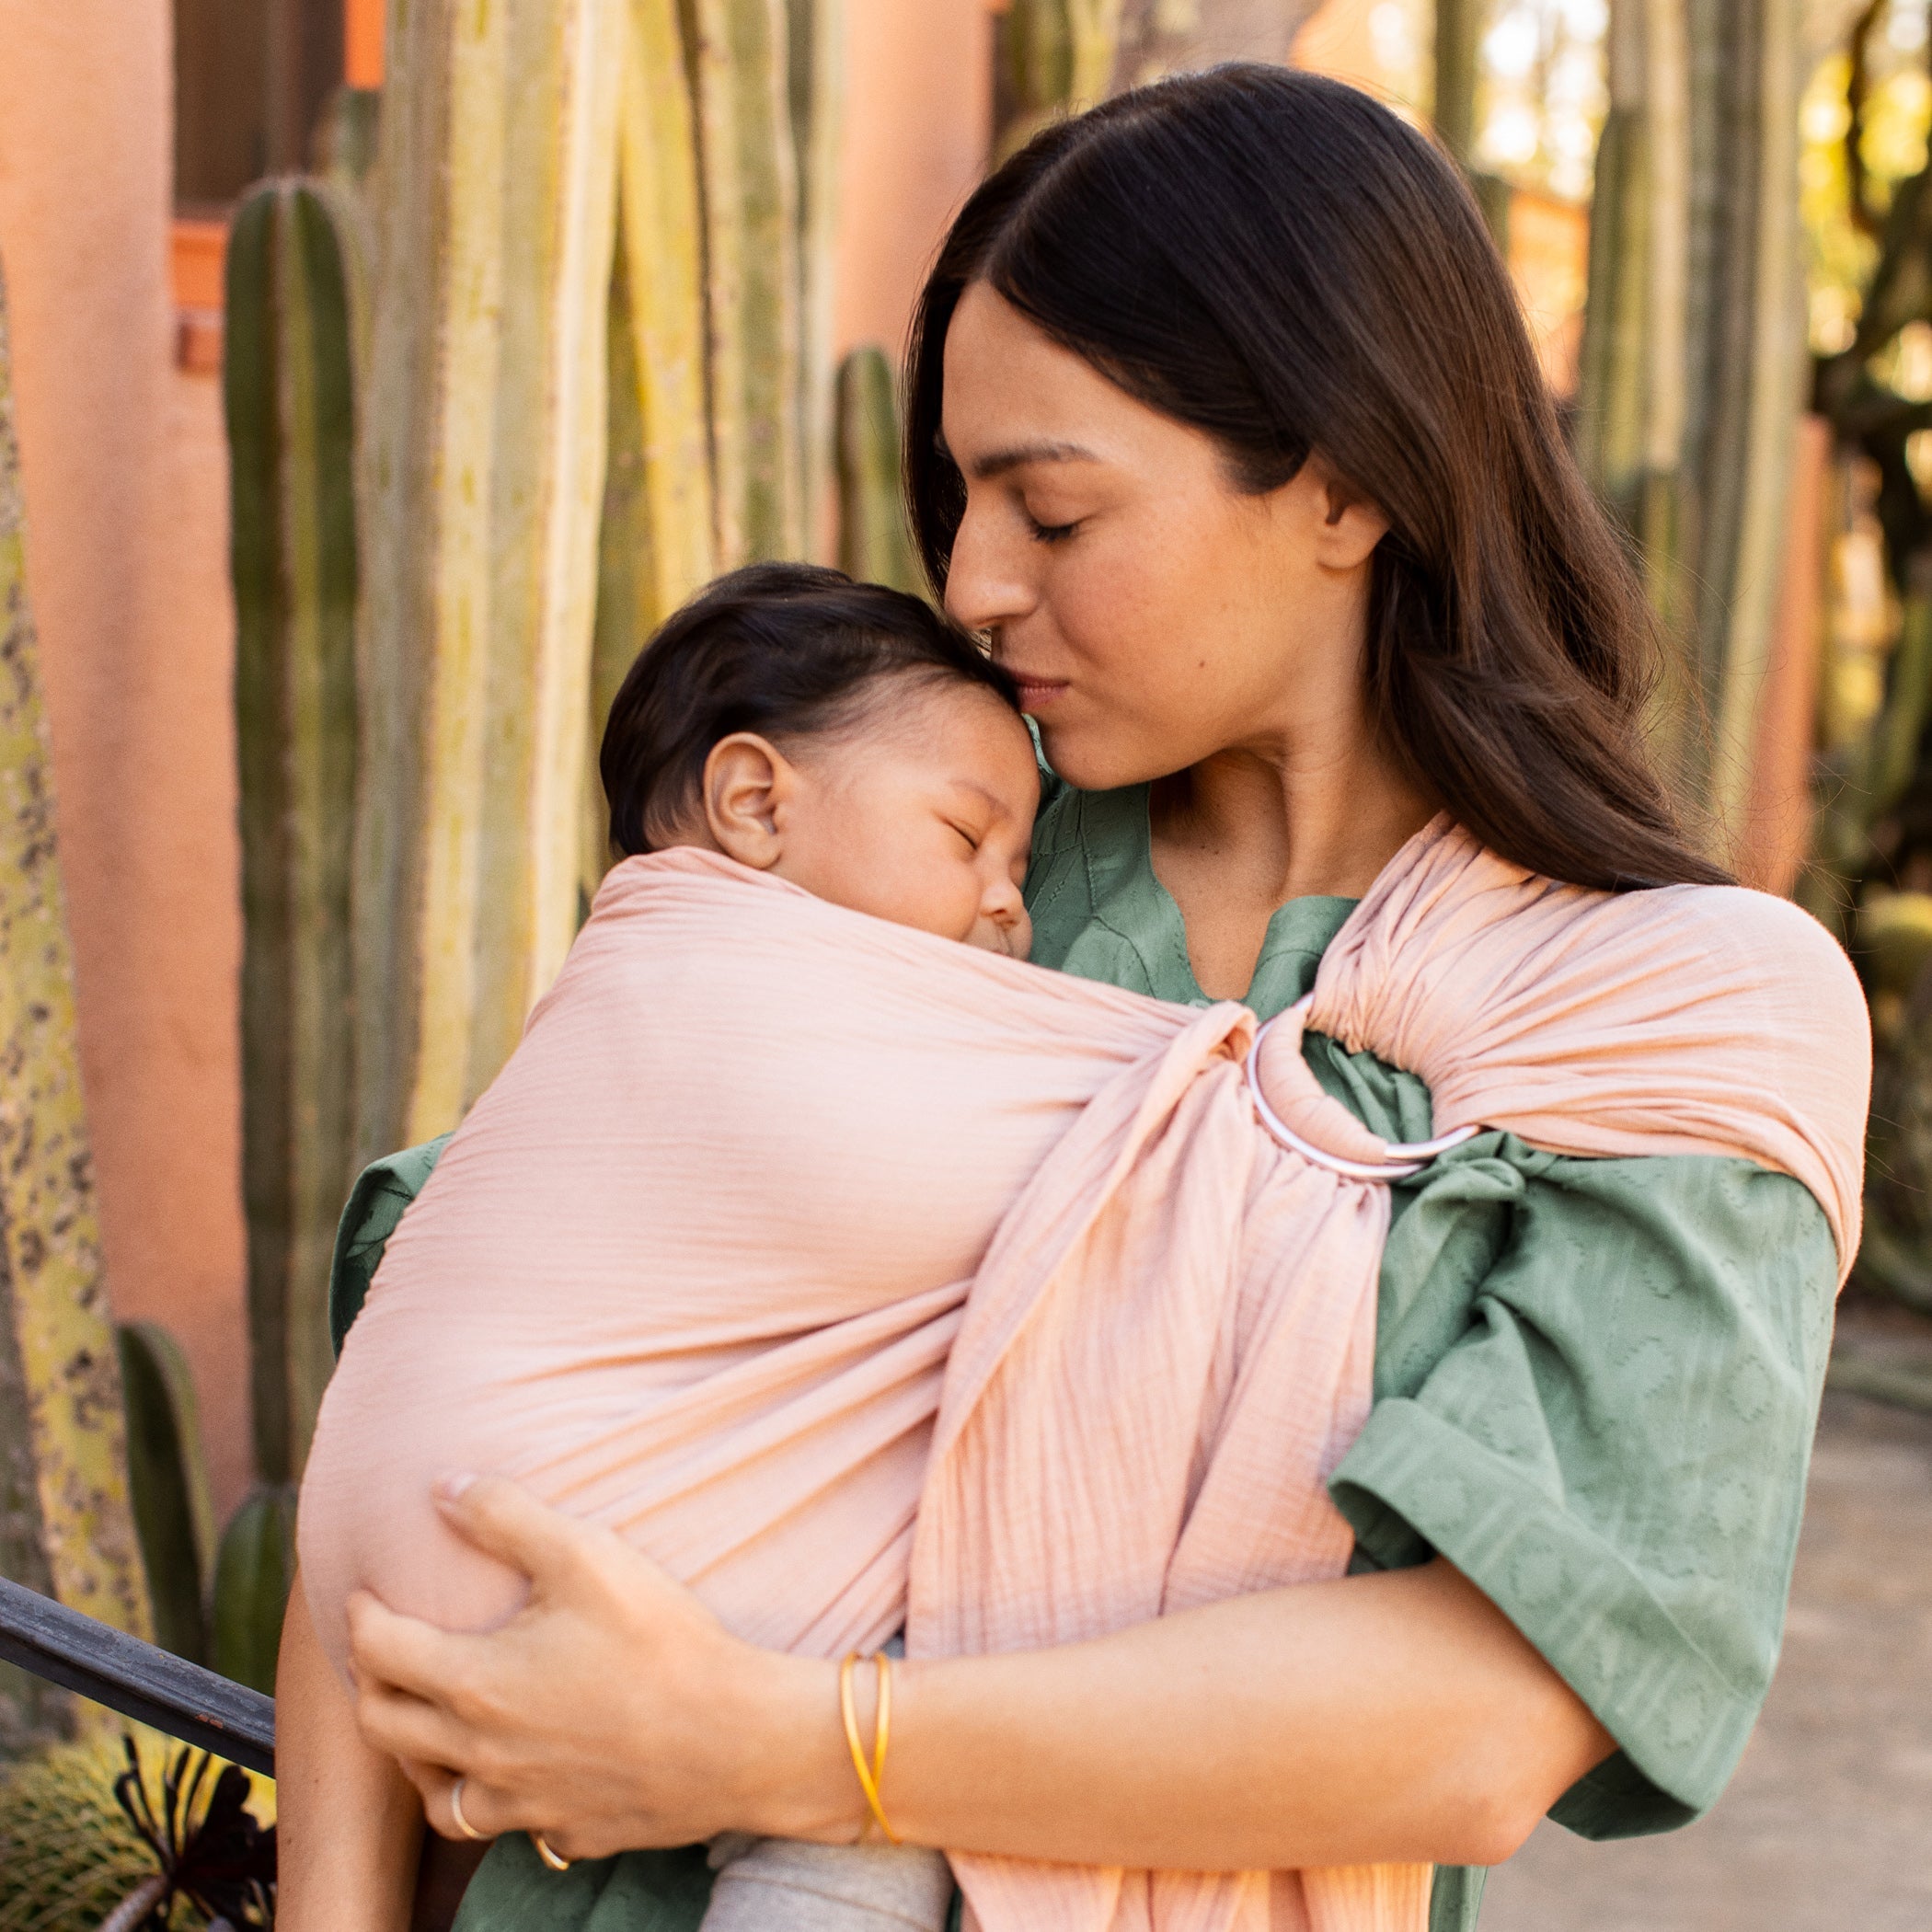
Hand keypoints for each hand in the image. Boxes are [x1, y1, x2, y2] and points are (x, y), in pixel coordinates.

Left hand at [345, 1474, 855, 1862]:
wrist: (739, 1739)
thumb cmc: (661, 1642)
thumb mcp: (587, 1555)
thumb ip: (507, 1515)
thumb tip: (442, 1487)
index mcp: (475, 1685)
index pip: (379, 1651)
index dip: (360, 1616)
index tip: (361, 1595)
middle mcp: (482, 1754)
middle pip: (386, 1728)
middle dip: (370, 1684)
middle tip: (381, 1655)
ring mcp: (524, 1804)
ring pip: (437, 1797)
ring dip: (419, 1760)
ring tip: (430, 1729)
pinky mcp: (570, 1832)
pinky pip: (512, 1826)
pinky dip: (500, 1798)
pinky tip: (523, 1774)